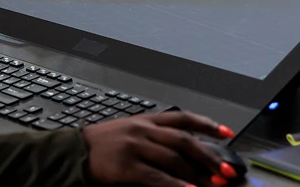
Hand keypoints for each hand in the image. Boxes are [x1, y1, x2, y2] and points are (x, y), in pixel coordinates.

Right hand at [84, 112, 236, 186]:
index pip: (183, 118)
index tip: (227, 133)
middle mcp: (143, 130)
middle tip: (227, 170)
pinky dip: (176, 186)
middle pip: (185, 141)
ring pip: (174, 159)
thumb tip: (185, 151)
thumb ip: (154, 137)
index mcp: (145, 120)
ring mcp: (134, 147)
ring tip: (213, 185)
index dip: (208, 125)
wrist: (72, 153)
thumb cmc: (101, 145)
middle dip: (210, 157)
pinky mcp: (126, 166)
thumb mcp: (129, 132)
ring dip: (197, 174)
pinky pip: (157, 177)